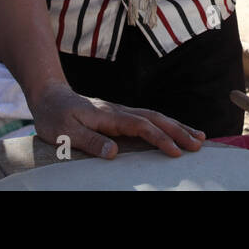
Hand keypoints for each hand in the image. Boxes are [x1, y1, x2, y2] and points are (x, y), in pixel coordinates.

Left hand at [29, 81, 204, 158]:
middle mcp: (119, 111)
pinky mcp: (119, 115)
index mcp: (109, 115)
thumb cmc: (55, 116)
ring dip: (177, 126)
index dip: (159, 139)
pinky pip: (148, 119)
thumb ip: (89, 141)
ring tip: (198, 136)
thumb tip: (114, 153)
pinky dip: (165, 124)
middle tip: (199, 143)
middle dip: (178, 131)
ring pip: (155, 117)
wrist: (49, 96)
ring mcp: (121, 111)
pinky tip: (175, 130)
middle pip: (155, 119)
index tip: (176, 152)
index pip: (141, 127)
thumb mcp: (65, 133)